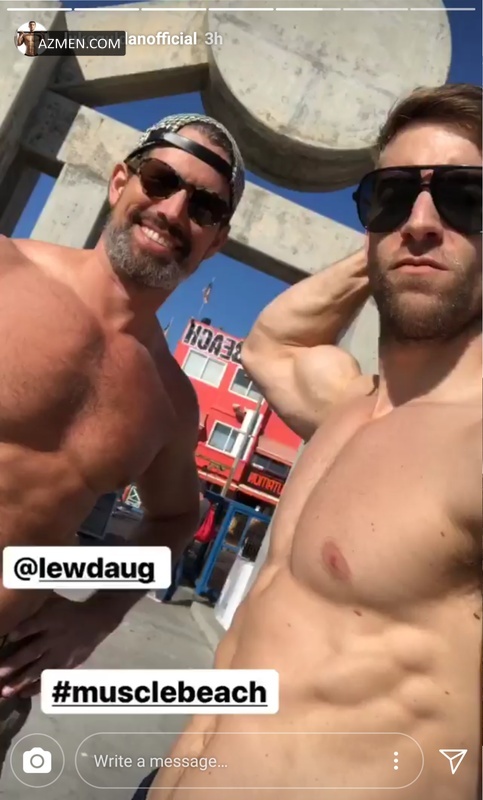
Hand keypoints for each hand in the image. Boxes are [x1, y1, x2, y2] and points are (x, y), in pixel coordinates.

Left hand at [0, 596, 116, 698]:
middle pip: (32, 651)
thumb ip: (35, 612)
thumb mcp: (53, 604)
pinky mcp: (66, 665)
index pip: (34, 625)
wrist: (95, 621)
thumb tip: (12, 621)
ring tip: (5, 691)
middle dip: (14, 663)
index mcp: (51, 620)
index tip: (9, 637)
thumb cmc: (68, 612)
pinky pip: (50, 678)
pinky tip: (22, 694)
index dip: (21, 631)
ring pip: (39, 669)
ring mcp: (61, 654)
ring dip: (22, 680)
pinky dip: (36, 687)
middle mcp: (55, 638)